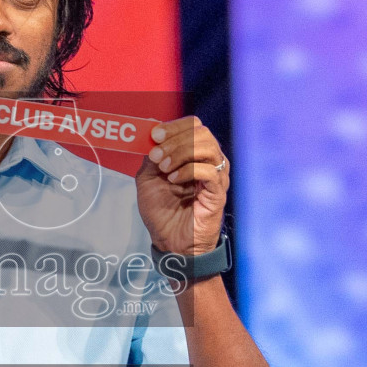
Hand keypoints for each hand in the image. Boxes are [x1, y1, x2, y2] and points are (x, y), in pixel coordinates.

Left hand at [136, 116, 227, 255]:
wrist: (170, 241)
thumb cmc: (162, 211)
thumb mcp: (148, 179)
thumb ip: (151, 157)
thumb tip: (152, 136)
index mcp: (193, 154)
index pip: (193, 125)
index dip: (174, 126)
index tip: (155, 134)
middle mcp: (208, 161)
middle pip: (202, 132)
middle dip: (175, 139)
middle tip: (157, 155)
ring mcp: (216, 176)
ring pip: (208, 147)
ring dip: (181, 153)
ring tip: (165, 169)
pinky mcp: (218, 193)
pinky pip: (210, 171)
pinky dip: (189, 171)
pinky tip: (174, 180)